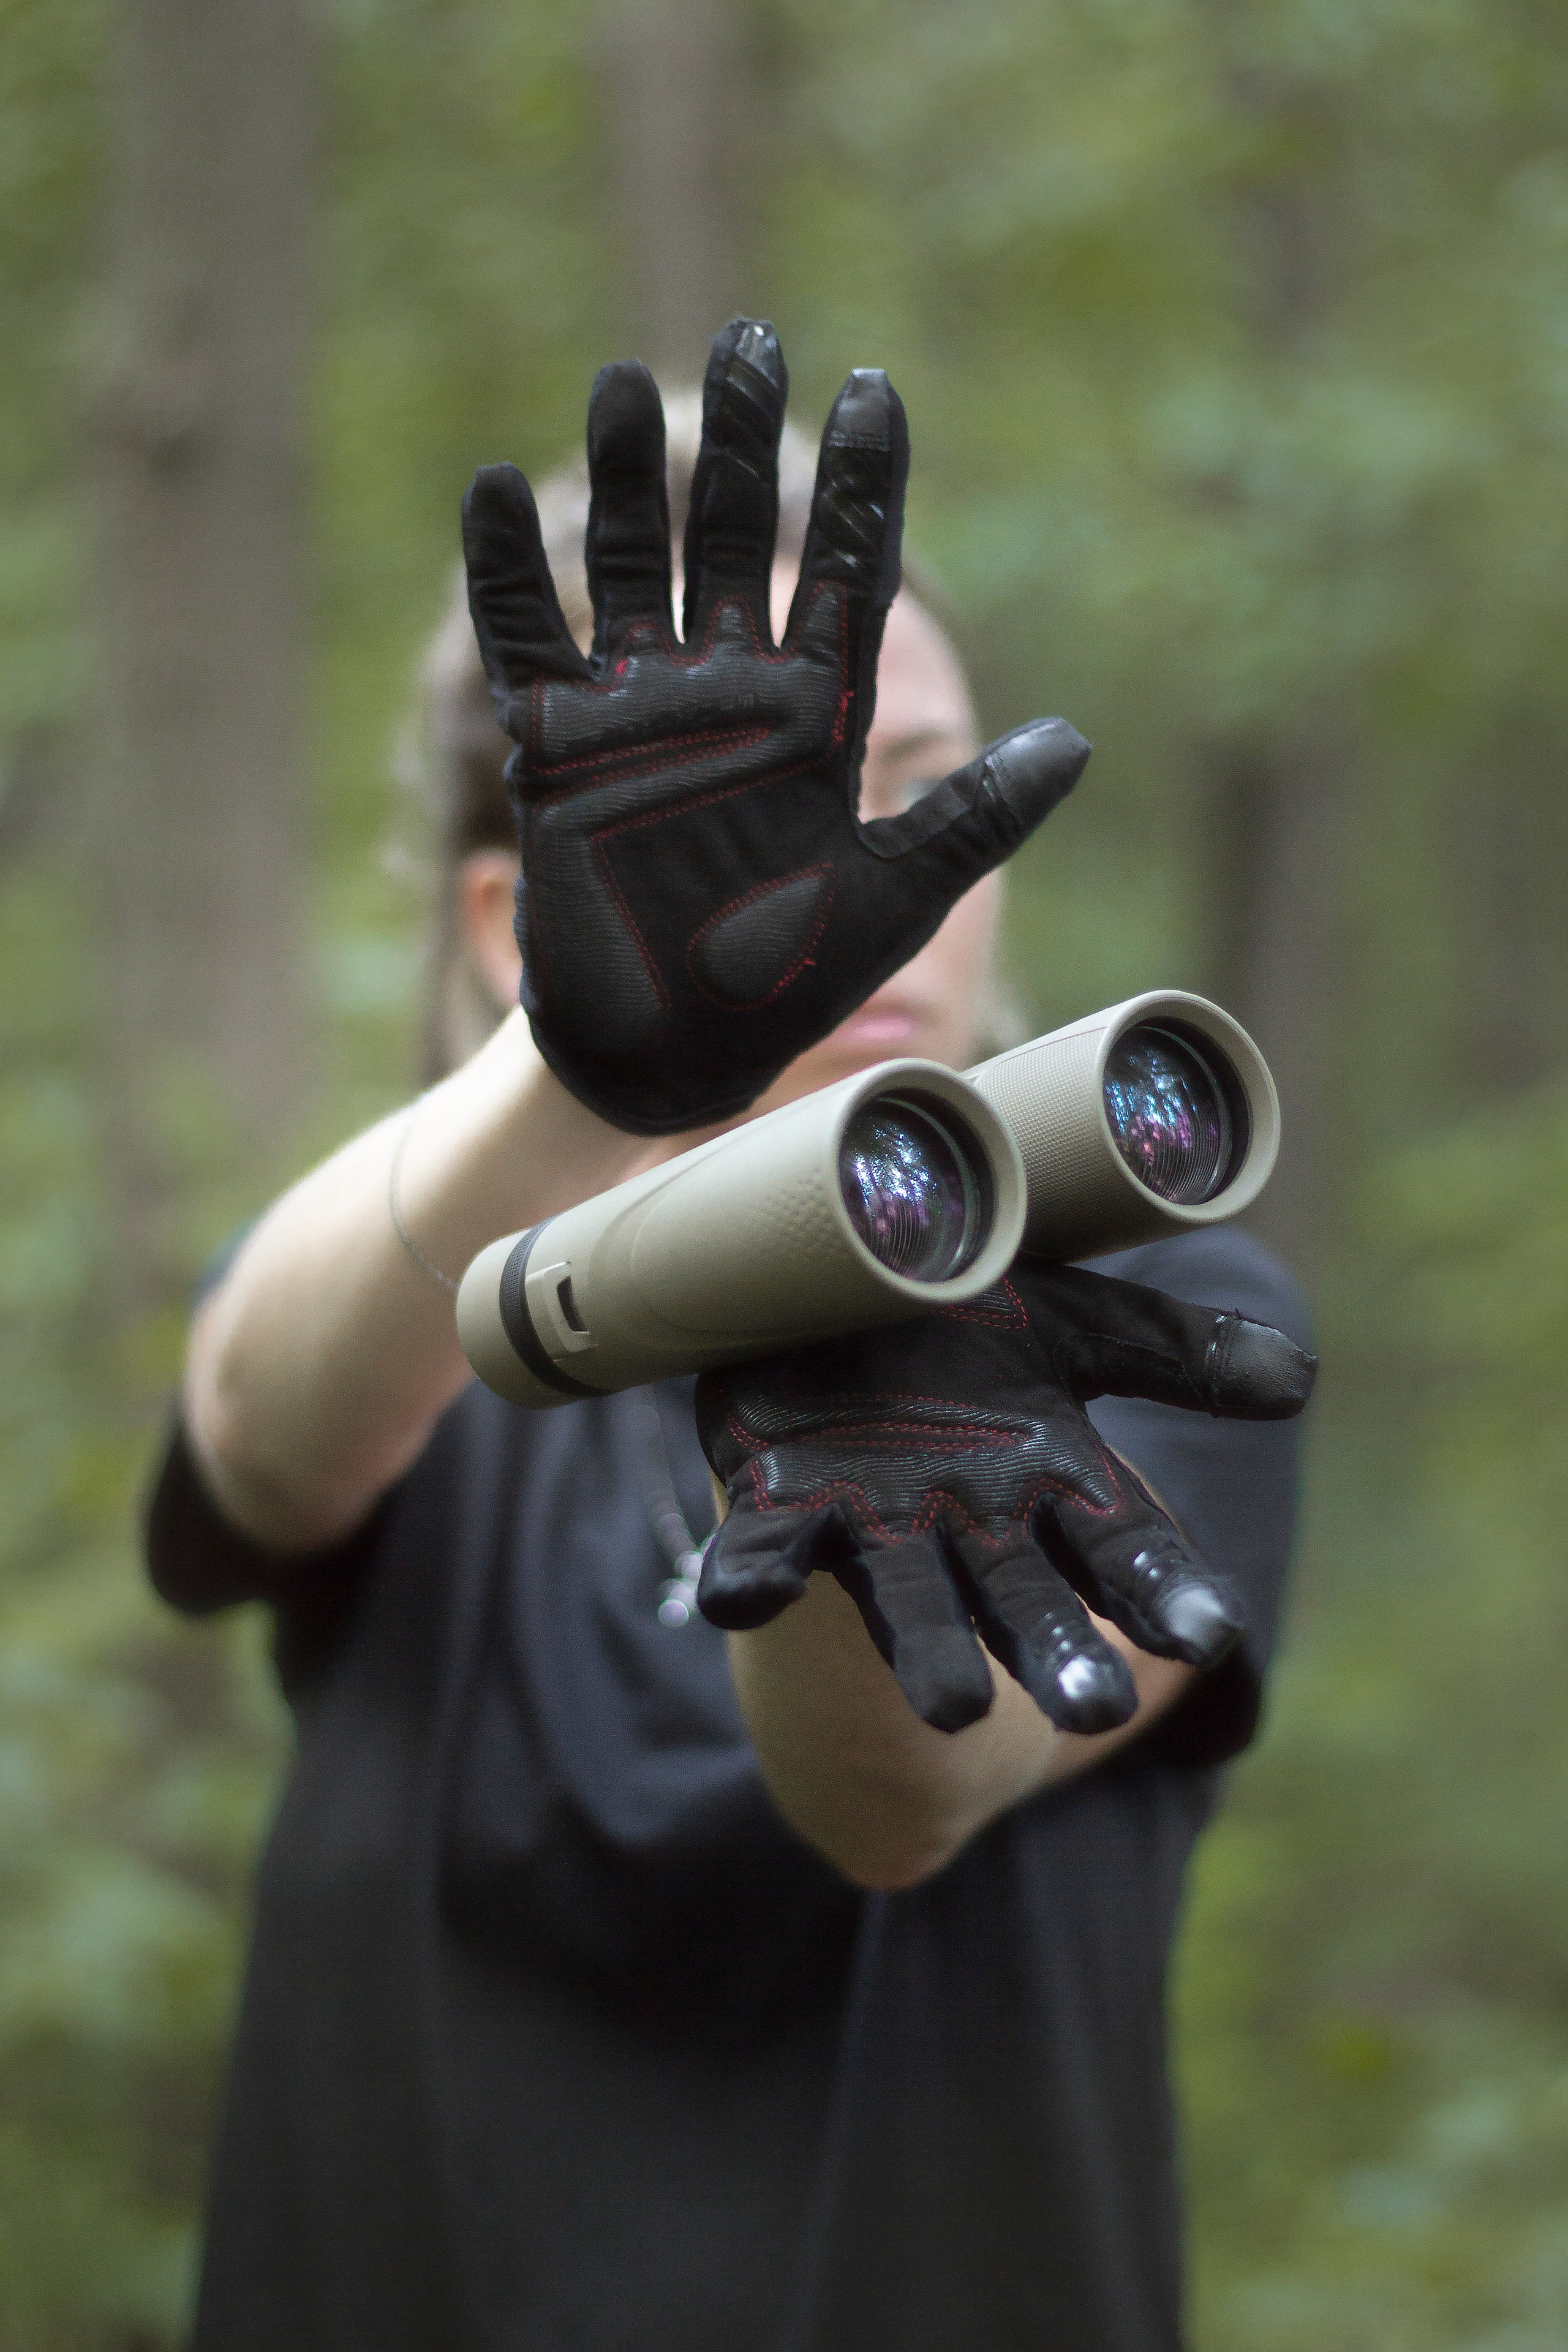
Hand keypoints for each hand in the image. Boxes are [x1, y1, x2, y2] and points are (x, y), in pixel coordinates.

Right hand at [461, 318, 1089, 1133]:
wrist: (679, 1054)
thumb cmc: (789, 981)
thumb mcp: (897, 900)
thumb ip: (975, 816)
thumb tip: (1076, 739)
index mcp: (815, 719)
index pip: (844, 574)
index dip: (859, 486)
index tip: (875, 389)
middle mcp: (728, 695)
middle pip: (737, 542)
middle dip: (744, 446)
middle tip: (750, 339)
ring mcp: (640, 715)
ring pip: (634, 569)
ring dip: (627, 483)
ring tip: (622, 382)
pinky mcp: (558, 753)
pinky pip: (524, 645)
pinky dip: (501, 576)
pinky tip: (486, 491)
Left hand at [695, 1262, 1315, 1734]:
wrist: (831, 1307)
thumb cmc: (963, 1327)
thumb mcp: (1073, 1323)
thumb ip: (1174, 1351)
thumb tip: (1300, 1378)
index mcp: (1050, 1484)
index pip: (1123, 1552)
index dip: (1161, 1593)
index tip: (1207, 1635)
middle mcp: (968, 1522)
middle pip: (1024, 1602)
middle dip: (1055, 1655)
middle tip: (1092, 1710)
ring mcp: (873, 1520)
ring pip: (907, 1601)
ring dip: (928, 1653)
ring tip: (949, 1705)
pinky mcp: (781, 1500)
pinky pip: (763, 1554)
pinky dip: (752, 1579)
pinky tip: (745, 1597)